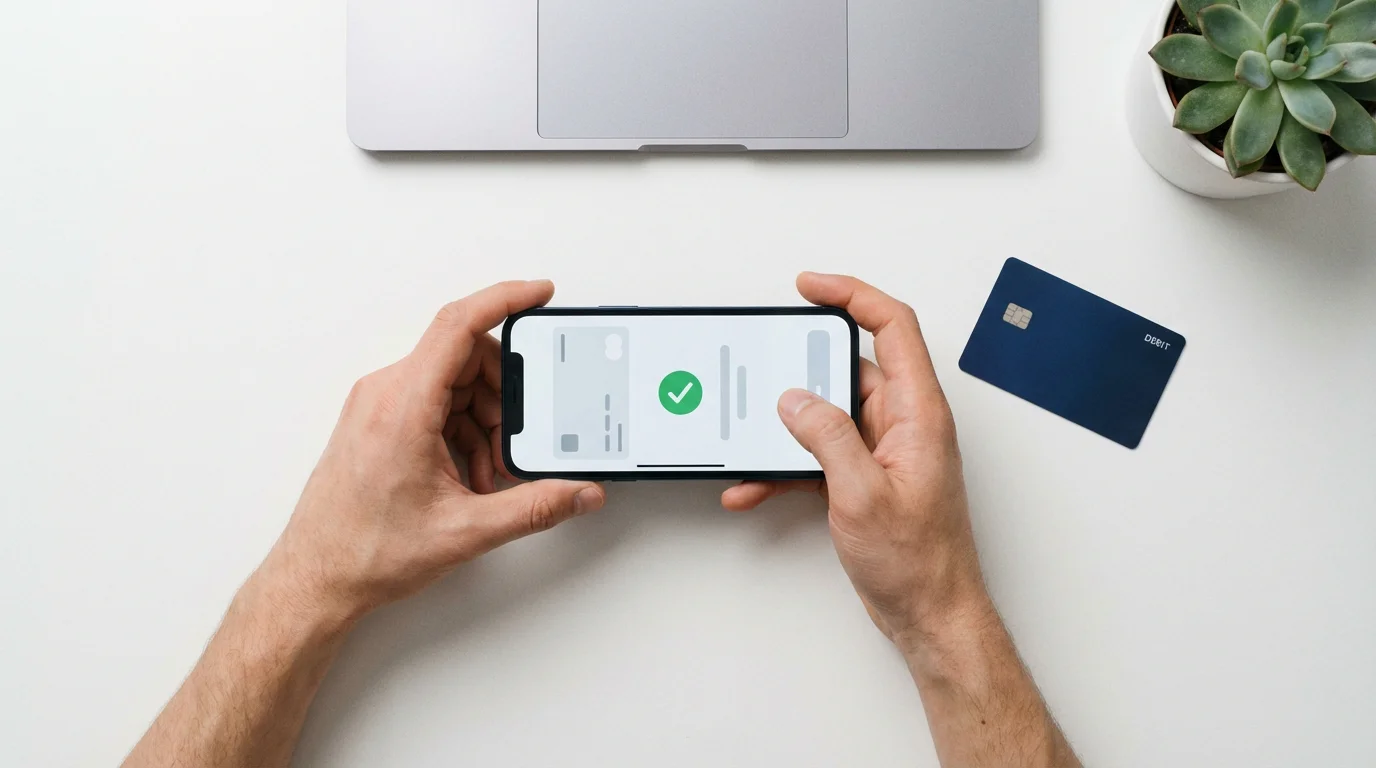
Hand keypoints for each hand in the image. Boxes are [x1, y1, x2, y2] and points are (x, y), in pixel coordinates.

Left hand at [264, 280, 605, 621]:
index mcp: (403, 406)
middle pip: (465, 358)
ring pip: (452, 382)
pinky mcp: (377, 419)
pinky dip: (460, 429)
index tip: (539, 293)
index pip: (459, 326)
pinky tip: (465, 474)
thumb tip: (578, 492)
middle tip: (512, 445)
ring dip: (481, 420)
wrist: (316, 578)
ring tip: (485, 473)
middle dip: (502, 397)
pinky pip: (433, 401)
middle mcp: (385, 393)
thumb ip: (534, 507)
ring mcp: (377, 404)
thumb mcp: (465, 531)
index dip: (505, 299)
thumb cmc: (365, 551)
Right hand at [722, 273, 989, 649]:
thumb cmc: (920, 562)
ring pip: (827, 414)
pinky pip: (819, 454)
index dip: (852, 295)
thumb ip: (827, 437)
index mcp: (918, 413)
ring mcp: (884, 450)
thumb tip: (796, 398)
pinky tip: (757, 483)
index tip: (810, 286)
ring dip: (786, 428)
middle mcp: (904, 423)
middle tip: (764, 363)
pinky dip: (786, 465)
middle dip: (800, 368)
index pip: (892, 327)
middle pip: (850, 367)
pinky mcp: (865, 476)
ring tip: (751, 435)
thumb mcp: (862, 494)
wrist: (930, 613)